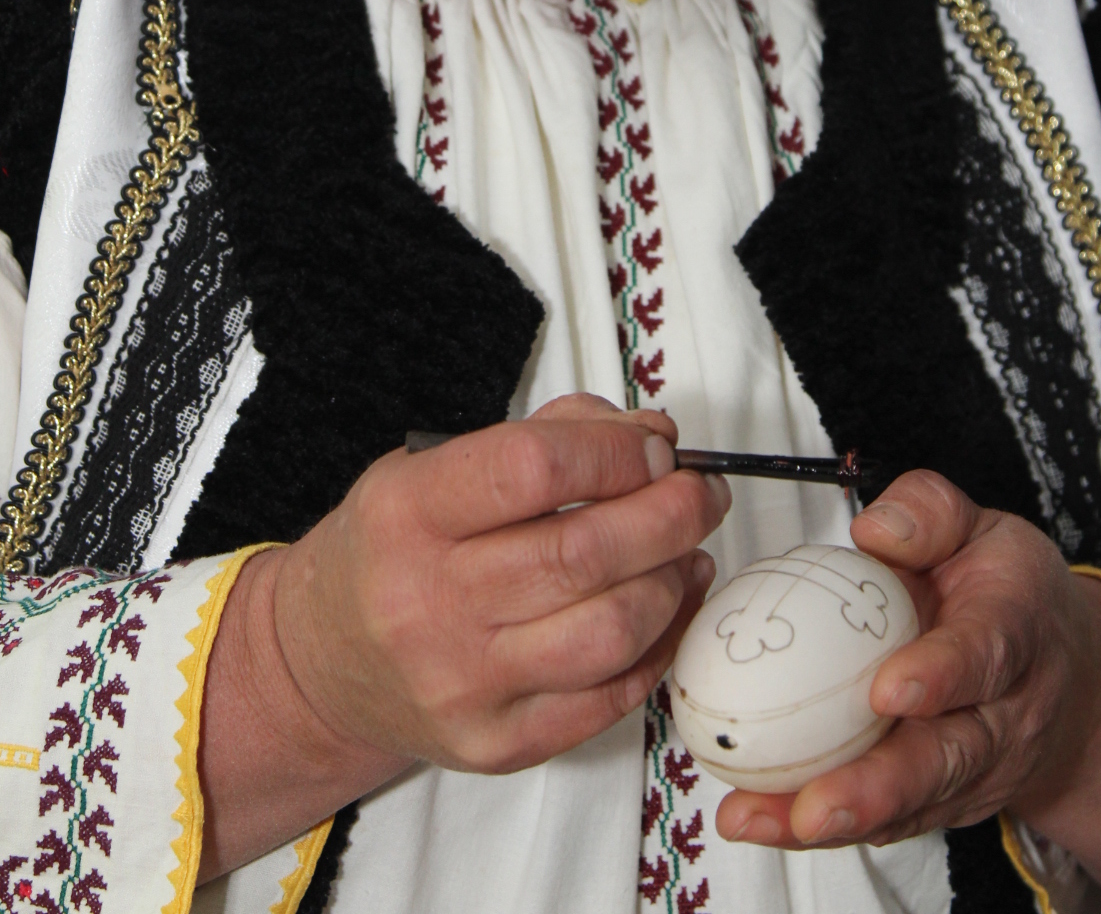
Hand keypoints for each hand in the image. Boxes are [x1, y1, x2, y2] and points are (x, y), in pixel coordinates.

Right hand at [199, 394, 727, 879]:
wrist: (320, 664)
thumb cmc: (391, 549)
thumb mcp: (433, 465)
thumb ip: (545, 436)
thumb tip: (651, 435)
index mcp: (409, 512)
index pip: (533, 469)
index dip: (615, 452)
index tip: (657, 445)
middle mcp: (430, 602)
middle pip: (585, 553)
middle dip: (670, 513)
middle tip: (701, 492)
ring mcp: (465, 685)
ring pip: (610, 630)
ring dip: (673, 581)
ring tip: (686, 549)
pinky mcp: (497, 745)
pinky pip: (609, 698)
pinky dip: (659, 645)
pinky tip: (668, 605)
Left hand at [714, 470, 1100, 903]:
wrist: (1073, 683)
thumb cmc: (1010, 596)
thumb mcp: (981, 529)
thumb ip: (929, 515)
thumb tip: (874, 531)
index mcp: (1013, 630)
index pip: (983, 655)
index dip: (938, 677)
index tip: (886, 693)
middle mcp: (1002, 714)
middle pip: (944, 758)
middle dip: (876, 788)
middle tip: (812, 806)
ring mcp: (975, 768)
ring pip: (909, 801)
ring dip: (835, 818)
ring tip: (760, 819)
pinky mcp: (943, 800)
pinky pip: (887, 818)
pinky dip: (823, 826)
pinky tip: (763, 820)